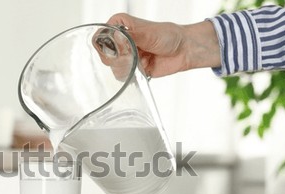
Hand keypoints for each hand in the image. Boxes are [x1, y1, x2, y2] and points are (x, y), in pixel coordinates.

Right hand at [106, 13, 220, 77]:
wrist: (183, 50)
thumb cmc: (168, 35)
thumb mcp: (148, 33)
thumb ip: (131, 36)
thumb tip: (115, 37)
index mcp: (121, 26)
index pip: (101, 33)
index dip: (104, 42)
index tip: (116, 46)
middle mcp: (120, 41)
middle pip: (103, 52)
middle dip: (115, 56)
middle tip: (129, 54)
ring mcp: (124, 55)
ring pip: (111, 65)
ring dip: (123, 65)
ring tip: (139, 60)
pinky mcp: (130, 69)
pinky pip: (121, 75)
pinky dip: (128, 74)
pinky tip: (140, 68)